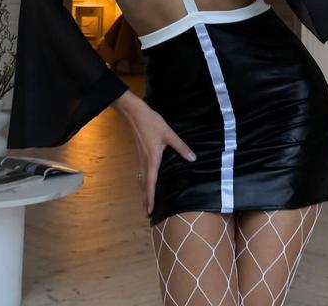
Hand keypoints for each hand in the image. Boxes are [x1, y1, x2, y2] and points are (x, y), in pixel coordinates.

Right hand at [124, 98, 195, 217]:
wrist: (135, 114)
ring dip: (144, 192)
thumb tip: (192, 158)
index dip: (150, 198)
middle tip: (147, 213)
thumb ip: (181, 147)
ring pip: (141, 180)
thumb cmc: (152, 123)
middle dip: (145, 199)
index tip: (149, 211)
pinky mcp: (139, 154)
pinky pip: (141, 173)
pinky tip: (146, 182)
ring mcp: (140, 159)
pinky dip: (143, 182)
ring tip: (146, 202)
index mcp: (152, 160)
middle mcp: (144, 162)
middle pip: (144, 185)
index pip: (151, 183)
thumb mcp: (169, 134)